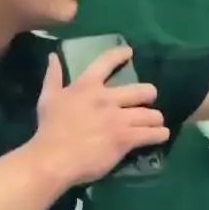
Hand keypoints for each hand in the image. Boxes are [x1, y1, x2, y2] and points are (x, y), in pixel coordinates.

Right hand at [33, 47, 169, 190]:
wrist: (54, 157)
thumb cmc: (49, 128)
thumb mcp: (47, 97)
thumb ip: (53, 76)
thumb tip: (53, 56)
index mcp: (87, 87)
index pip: (106, 62)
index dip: (120, 55)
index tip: (129, 52)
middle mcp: (107, 99)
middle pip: (141, 90)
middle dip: (149, 94)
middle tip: (149, 99)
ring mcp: (118, 119)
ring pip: (151, 114)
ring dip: (155, 118)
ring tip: (156, 123)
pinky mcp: (126, 138)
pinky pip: (152, 134)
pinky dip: (159, 134)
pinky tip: (160, 135)